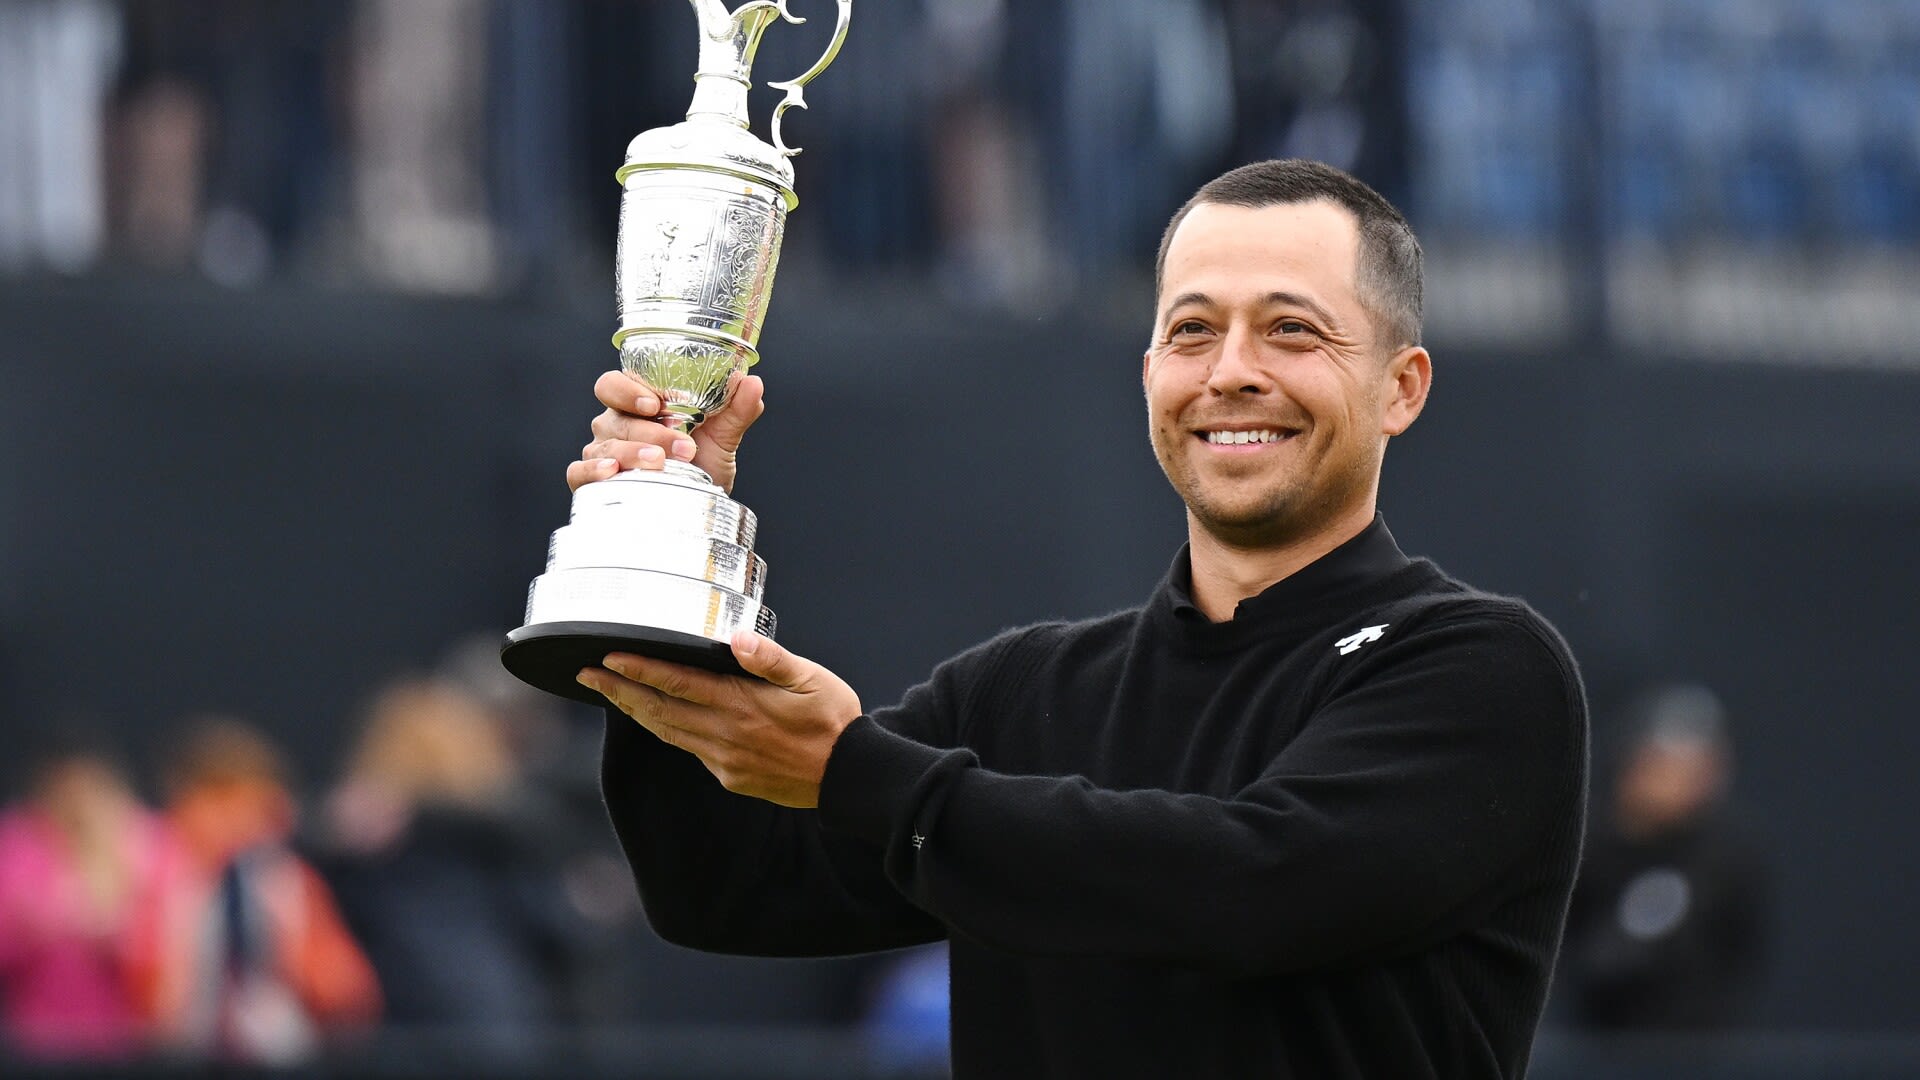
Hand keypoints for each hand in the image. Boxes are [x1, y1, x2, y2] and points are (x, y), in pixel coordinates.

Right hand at [568, 370, 766, 494]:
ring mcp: (602, 452)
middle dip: (648, 432)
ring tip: (660, 464)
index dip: (628, 390)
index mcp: (637, 404)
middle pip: (615, 418)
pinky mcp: (594, 482)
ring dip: (633, 454)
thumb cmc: (702, 464)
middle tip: (681, 447)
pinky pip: (579, 472)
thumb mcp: (723, 437)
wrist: (699, 509)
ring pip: (604, 446)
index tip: (655, 403)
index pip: (615, 384)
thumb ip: (736, 409)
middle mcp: (615, 424)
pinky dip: (591, 471)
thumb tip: (752, 383)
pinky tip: (611, 472)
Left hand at [578, 633, 860, 808]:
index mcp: (741, 705)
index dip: (640, 670)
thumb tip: (737, 639)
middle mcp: (724, 733)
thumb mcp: (811, 680)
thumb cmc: (833, 720)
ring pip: (667, 732)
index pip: (678, 683)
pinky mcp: (729, 775)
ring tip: (609, 693)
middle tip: (586, 674)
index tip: (608, 658)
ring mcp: (724, 758)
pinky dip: (664, 730)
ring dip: (635, 711)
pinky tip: (656, 719)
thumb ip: (772, 659)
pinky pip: (688, 749)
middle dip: (620, 690)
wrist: (848, 776)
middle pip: (659, 709)